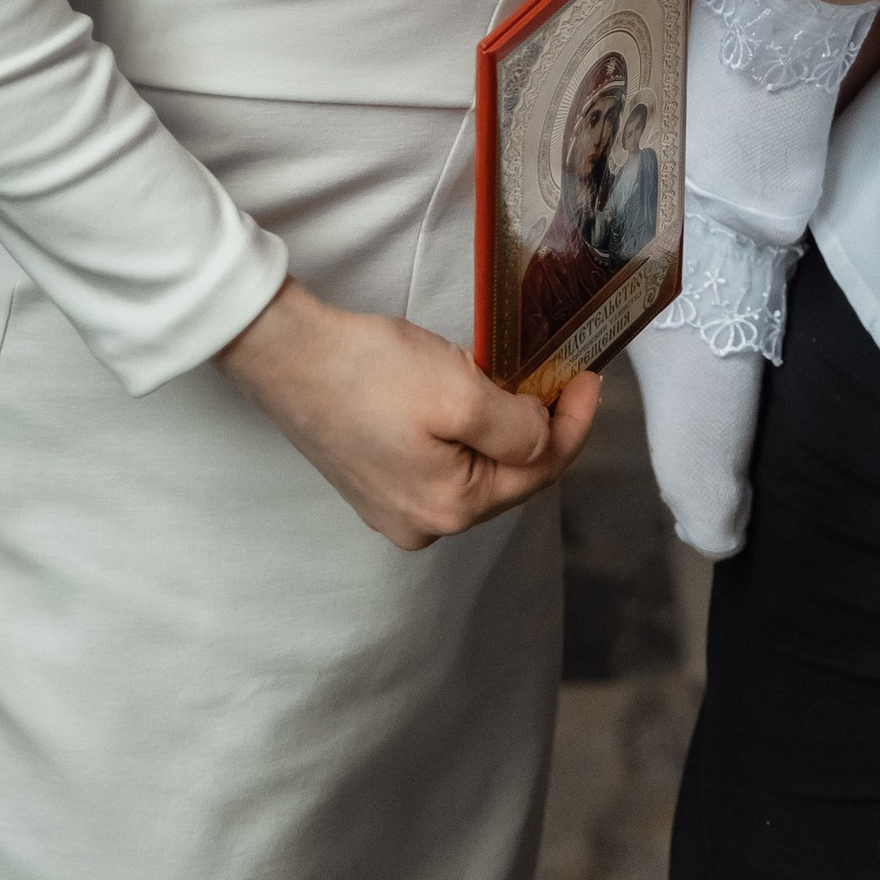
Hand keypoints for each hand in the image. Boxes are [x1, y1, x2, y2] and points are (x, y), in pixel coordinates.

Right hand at [219, 278, 599, 545]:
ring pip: (474, 469)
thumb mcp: (460, 393)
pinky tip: (469, 398)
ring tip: (520, 382)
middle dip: (540, 430)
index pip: (538, 473)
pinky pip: (442, 462)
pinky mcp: (373, 482)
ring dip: (502, 430)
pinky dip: (466, 433)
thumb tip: (544, 440)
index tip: (591, 378)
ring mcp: (392, 507)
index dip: (575, 425)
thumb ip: (517, 429)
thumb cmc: (372, 372)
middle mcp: (421, 524)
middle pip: (506, 478)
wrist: (288, 355)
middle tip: (560, 376)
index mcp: (449, 509)